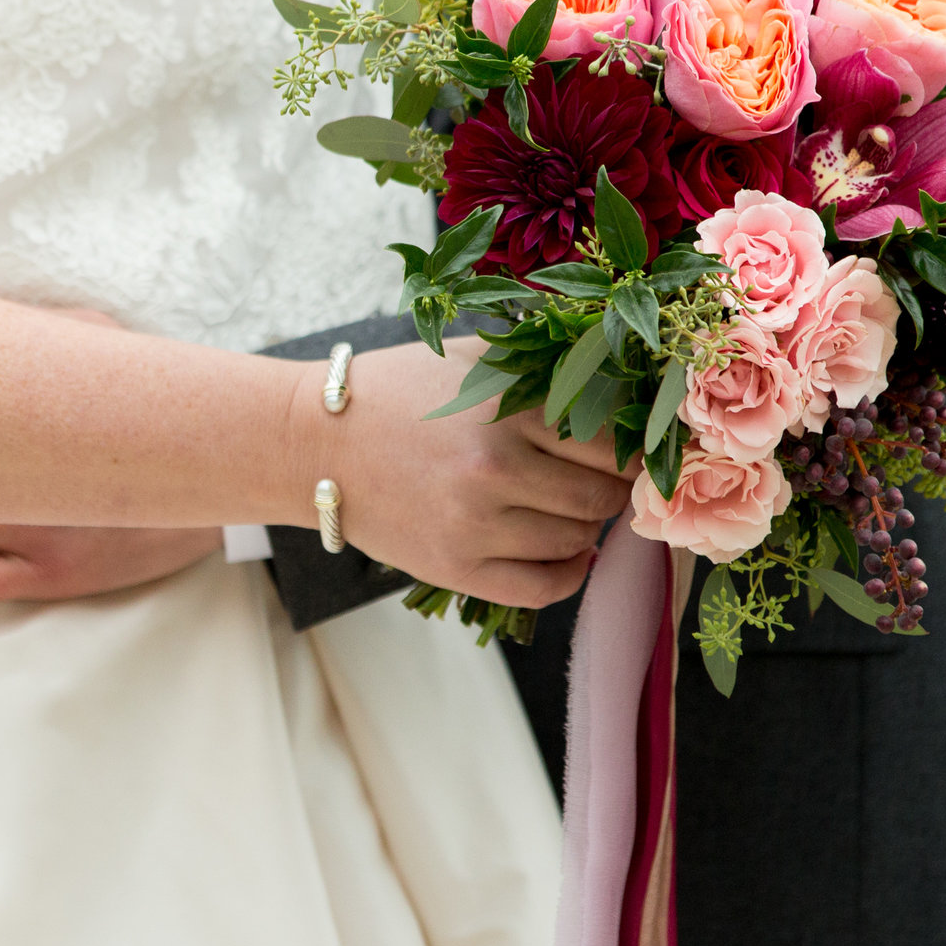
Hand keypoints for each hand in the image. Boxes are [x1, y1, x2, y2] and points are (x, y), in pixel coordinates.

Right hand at [302, 338, 632, 610]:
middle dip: (612, 490)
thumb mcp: (475, 358)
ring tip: (566, 505)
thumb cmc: (399, 391)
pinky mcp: (454, 567)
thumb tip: (630, 391)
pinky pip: (543, 587)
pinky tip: (570, 553)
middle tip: (598, 478)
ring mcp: (474, 524)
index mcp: (507, 409)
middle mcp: (495, 469)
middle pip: (602, 497)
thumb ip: (547, 368)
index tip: (629, 450)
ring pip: (578, 540)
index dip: (630, 449)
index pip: (610, 443)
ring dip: (585, 526)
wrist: (315, 442)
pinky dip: (570, 573)